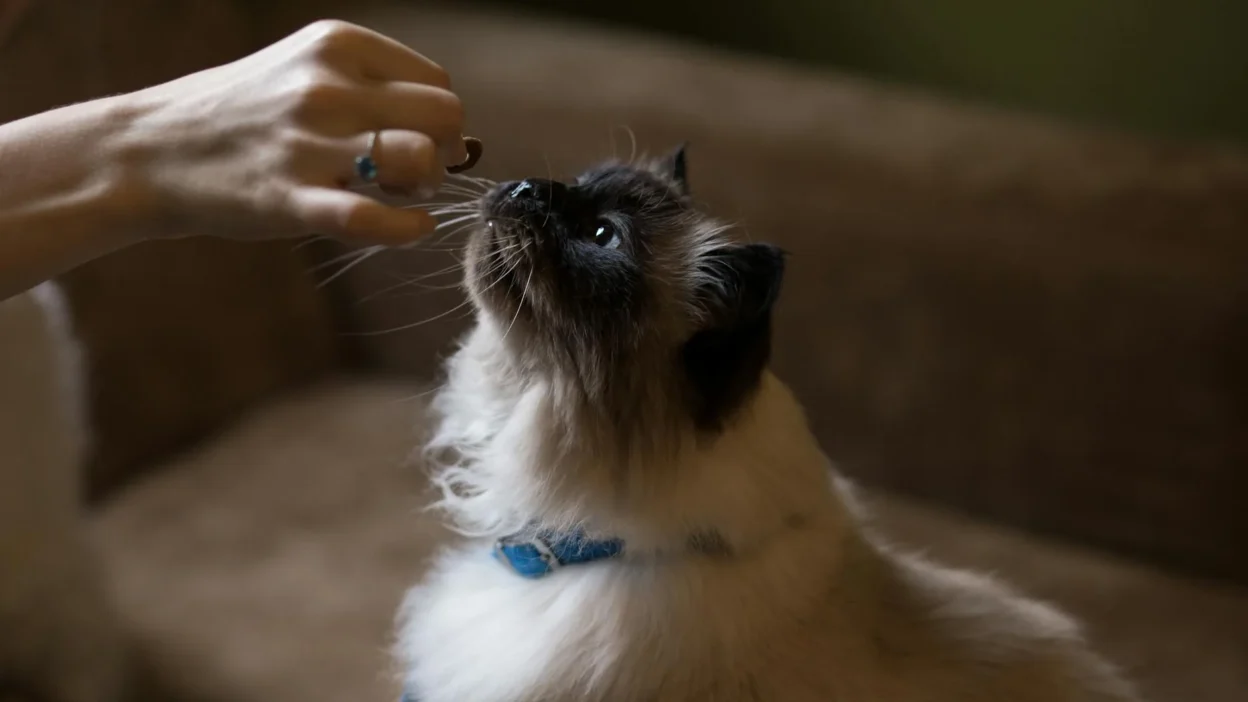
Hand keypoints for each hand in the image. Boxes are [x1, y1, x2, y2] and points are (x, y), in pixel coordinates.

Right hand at [111, 20, 468, 243]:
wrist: (149, 150)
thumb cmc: (241, 115)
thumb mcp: (303, 70)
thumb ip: (372, 89)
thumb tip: (457, 136)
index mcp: (335, 45)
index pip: (437, 82)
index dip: (439, 120)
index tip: (417, 140)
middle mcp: (326, 86)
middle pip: (444, 116)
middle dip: (445, 149)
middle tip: (415, 172)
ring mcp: (307, 142)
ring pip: (420, 157)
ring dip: (426, 183)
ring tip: (400, 193)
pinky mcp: (289, 198)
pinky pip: (373, 218)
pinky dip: (408, 228)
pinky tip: (413, 228)